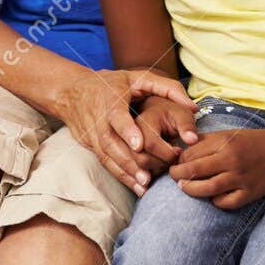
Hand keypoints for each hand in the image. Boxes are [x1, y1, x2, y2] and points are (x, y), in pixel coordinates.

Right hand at [57, 69, 188, 194]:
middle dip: (129, 160)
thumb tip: (193, 107)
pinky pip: (105, 162)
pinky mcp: (90, 145)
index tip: (139, 145)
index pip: (117, 116)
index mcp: (111, 98)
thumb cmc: (113, 83)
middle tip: (148, 175)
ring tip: (144, 185)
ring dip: (126, 172)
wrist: (72, 91)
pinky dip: (120, 175)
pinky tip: (137, 187)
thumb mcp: (139, 77)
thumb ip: (168, 88)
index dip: (127, 130)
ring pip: (108, 155)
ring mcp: (92, 133)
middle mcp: (99, 118)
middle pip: (112, 142)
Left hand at [170, 124, 264, 210]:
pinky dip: (215, 201)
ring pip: (207, 188)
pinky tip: (211, 196)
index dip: (178, 160)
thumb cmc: (250, 142)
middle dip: (177, 175)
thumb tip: (180, 152)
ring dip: (190, 189)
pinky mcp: (250, 193)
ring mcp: (241, 178)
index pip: (191, 153)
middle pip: (194, 171)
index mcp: (224, 142)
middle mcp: (232, 159)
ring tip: (184, 187)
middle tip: (173, 176)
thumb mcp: (227, 134)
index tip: (175, 163)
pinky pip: (225, 202)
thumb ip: (205, 142)